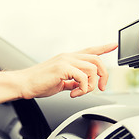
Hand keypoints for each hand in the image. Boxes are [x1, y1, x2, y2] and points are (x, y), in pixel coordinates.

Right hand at [0, 43, 117, 103]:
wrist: (24, 84)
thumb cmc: (39, 83)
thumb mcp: (60, 82)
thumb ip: (72, 81)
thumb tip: (81, 86)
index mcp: (68, 59)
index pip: (90, 50)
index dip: (103, 47)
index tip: (114, 45)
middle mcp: (68, 56)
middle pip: (96, 59)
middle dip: (103, 75)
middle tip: (101, 87)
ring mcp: (66, 60)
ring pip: (92, 68)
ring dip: (91, 85)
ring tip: (79, 92)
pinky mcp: (62, 67)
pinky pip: (83, 77)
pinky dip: (82, 88)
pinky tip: (73, 93)